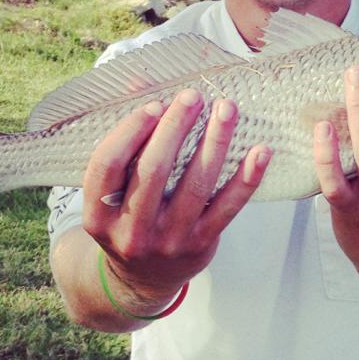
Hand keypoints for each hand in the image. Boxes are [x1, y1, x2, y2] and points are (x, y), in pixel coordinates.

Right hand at [82, 89, 270, 309]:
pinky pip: (228, 208)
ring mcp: (168, 241)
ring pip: (195, 186)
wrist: (143, 279)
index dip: (129, 132)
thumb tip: (138, 80)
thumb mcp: (111, 192)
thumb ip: (123, 139)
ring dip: (215, 142)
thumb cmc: (127, 218)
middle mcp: (130, 231)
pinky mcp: (201, 245)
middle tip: (193, 96)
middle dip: (175, 128)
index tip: (154, 104)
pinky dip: (246, 179)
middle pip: (153, 172)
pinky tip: (260, 151)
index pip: (106, 167)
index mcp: (98, 215)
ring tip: (227, 109)